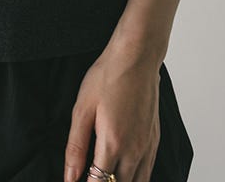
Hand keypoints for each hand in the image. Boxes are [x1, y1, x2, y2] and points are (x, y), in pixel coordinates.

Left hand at [62, 40, 160, 181]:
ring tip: (107, 175)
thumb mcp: (82, 108)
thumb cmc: (109, 76)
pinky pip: (148, 172)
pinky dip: (136, 179)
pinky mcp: (154, 140)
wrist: (137, 56)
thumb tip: (70, 177)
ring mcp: (147, 147)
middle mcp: (134, 151)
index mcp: (113, 144)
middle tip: (91, 176)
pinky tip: (126, 175)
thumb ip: (75, 147)